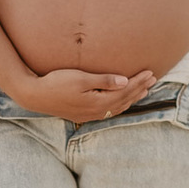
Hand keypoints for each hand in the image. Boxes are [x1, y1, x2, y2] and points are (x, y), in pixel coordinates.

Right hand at [24, 67, 155, 121]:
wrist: (35, 95)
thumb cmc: (56, 82)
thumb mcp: (80, 79)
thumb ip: (104, 80)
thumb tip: (125, 82)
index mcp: (98, 102)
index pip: (125, 91)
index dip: (139, 82)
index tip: (150, 72)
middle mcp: (96, 111)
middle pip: (124, 100)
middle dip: (139, 89)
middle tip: (153, 79)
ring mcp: (90, 115)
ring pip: (117, 107)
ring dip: (131, 98)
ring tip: (143, 90)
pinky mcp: (83, 114)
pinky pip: (108, 110)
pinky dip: (119, 104)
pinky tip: (120, 101)